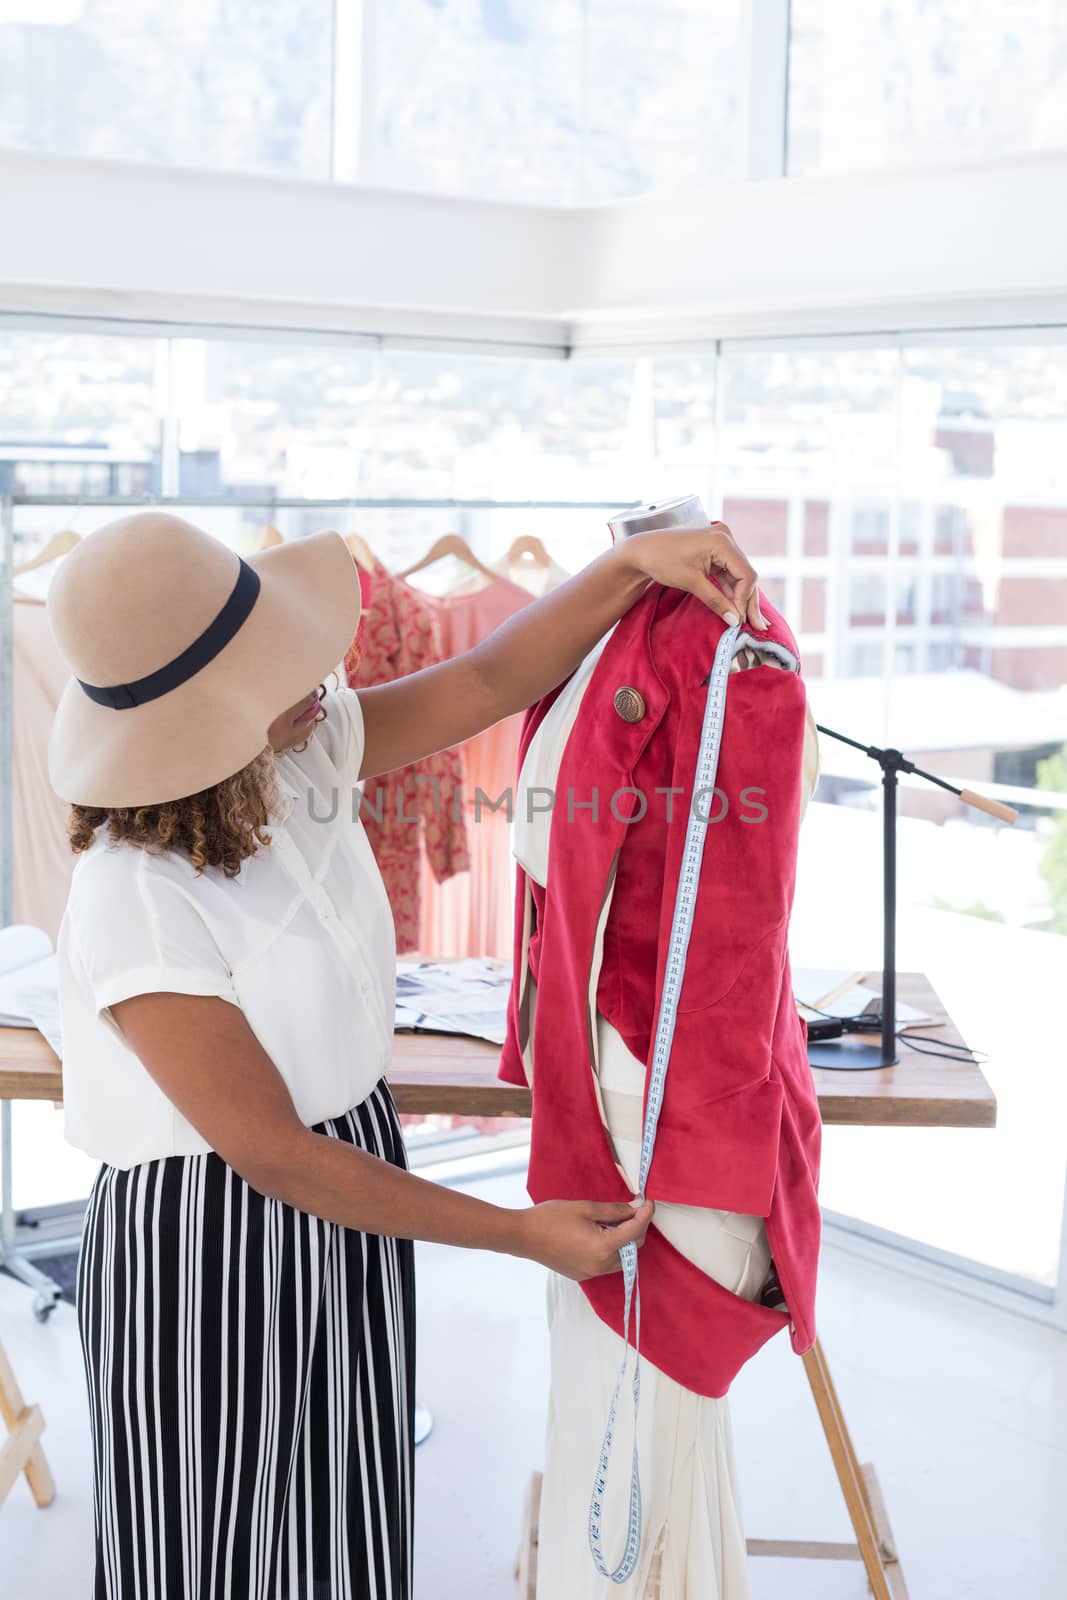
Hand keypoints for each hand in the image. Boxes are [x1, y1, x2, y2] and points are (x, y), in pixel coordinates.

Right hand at [512, 1197, 654, 1281]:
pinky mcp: (582, 1275)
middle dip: (637, 1227)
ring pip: (621, 1259)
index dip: (645, 1215)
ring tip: (616, 1221)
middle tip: (633, 1208)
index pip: (635, 1231)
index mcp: (603, 1248)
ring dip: (625, 1241)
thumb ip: (614, 1210)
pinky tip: (601, 1235)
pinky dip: (610, 1250)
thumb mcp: (586, 1208)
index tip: (648, 1202)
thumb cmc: (551, 1218)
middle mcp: (600, 1266)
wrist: (523, 1236)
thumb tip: (635, 1208)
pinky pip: (606, 1264)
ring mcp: (591, 1273)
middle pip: (632, 1248)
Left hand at [623, 523, 767, 630]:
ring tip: (750, 622)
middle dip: (748, 601)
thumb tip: (735, 620)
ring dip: (741, 598)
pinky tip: (736, 609)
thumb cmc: (662, 560)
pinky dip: (730, 591)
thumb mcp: (690, 582)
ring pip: (738, 576)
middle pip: (745, 575)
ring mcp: (721, 544)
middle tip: (758, 626)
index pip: (745, 574)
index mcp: (722, 541)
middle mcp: (725, 538)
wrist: (642, 550)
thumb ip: (715, 600)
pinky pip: (728, 574)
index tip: (739, 619)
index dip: (744, 599)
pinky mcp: (715, 552)